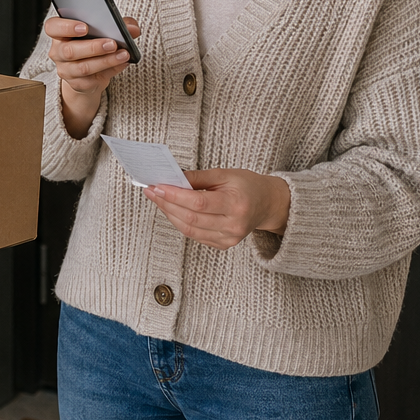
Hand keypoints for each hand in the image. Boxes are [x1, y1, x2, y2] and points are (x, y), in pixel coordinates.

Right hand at [45, 16, 141, 138]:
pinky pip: (92, 79)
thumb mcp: (104, 31)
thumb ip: (118, 25)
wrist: (89, 72)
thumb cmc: (94, 44)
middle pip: (69, 50)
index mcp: (59, 33)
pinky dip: (110, 70)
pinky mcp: (76, 84)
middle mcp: (58, 52)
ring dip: (105, 61)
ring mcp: (66, 69)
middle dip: (93, 47)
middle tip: (112, 43)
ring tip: (123, 54)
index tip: (84, 27)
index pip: (53, 27)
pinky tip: (122, 63)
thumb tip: (133, 28)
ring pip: (83, 67)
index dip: (66, 27)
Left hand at [144, 169, 290, 249]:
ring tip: (157, 199)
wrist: (268, 204)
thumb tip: (172, 177)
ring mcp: (229, 238)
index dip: (174, 195)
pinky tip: (171, 210)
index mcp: (236, 205)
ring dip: (169, 214)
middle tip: (151, 191)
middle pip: (191, 218)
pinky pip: (195, 235)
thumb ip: (198, 177)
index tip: (156, 186)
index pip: (198, 203)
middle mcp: (234, 225)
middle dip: (166, 204)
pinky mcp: (224, 245)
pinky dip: (180, 222)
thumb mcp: (225, 174)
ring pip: (190, 230)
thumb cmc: (248, 186)